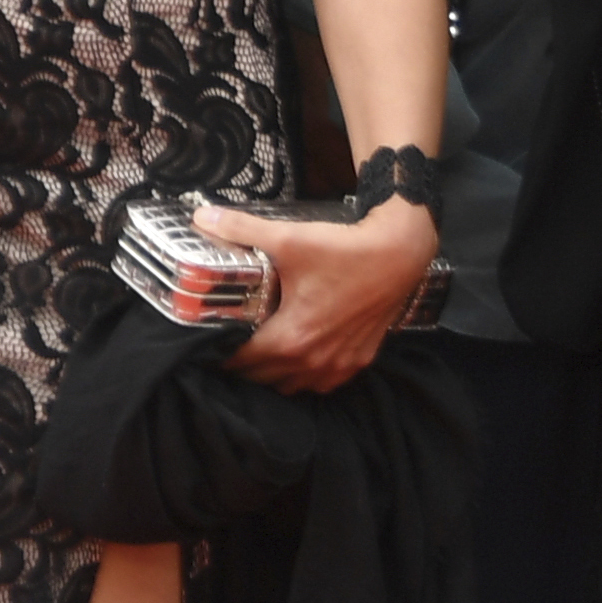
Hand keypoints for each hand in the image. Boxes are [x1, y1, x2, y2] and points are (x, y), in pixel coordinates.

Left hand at [209, 198, 437, 393]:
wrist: (399, 254)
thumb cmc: (344, 250)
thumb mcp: (288, 238)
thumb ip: (241, 230)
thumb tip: (202, 217)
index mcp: (291, 338)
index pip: (241, 362)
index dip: (221, 353)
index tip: (209, 341)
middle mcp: (313, 361)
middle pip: (263, 378)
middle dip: (243, 364)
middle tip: (230, 343)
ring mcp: (338, 365)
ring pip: (292, 385)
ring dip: (273, 373)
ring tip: (260, 351)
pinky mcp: (358, 361)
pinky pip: (322, 383)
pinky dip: (304, 376)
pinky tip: (298, 356)